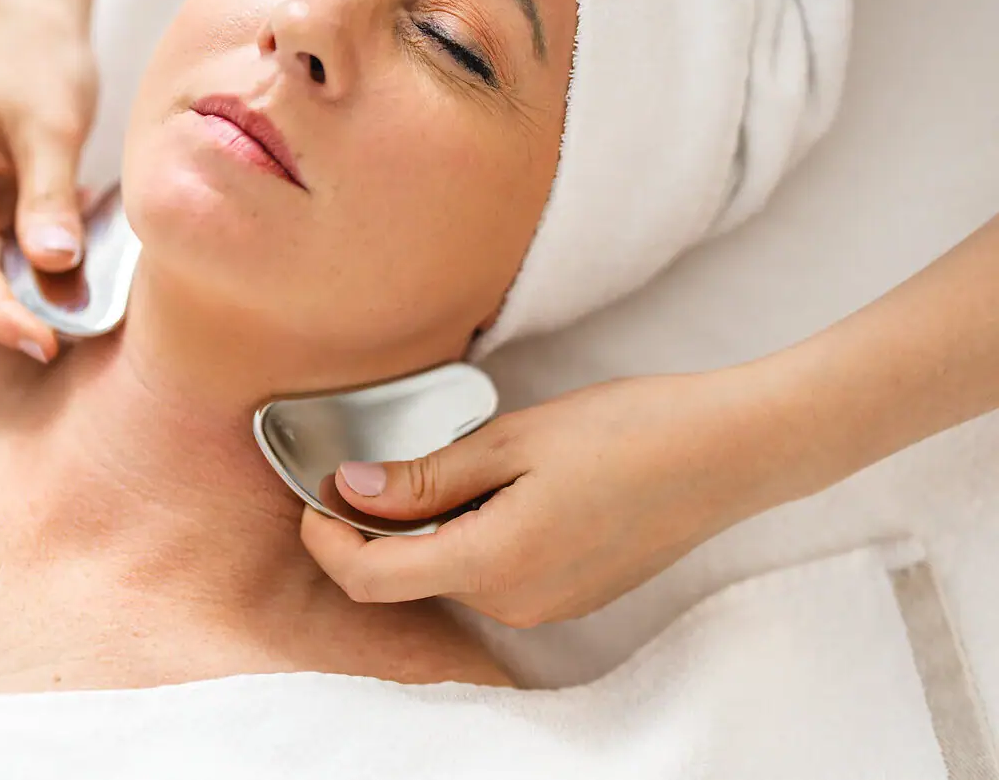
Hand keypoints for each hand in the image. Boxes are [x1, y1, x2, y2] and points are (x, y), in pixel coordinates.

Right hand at [0, 0, 97, 360]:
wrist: (34, 19)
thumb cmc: (34, 59)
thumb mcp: (48, 123)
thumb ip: (48, 192)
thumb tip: (52, 262)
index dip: (0, 308)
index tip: (41, 343)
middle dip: (18, 309)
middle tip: (66, 344)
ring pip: (2, 264)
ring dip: (38, 290)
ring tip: (84, 319)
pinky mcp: (4, 198)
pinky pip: (23, 244)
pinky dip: (52, 261)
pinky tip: (90, 276)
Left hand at [301, 367, 784, 626]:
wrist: (725, 452)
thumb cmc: (627, 432)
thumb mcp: (513, 441)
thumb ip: (427, 479)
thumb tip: (353, 492)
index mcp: (494, 565)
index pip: (372, 579)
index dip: (327, 539)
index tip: (314, 493)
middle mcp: (517, 604)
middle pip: (409, 577)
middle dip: (376, 526)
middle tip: (378, 457)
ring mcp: (547, 606)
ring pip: (451, 572)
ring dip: (427, 527)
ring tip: (452, 460)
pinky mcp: (570, 594)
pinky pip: (493, 572)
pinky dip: (469, 534)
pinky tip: (496, 483)